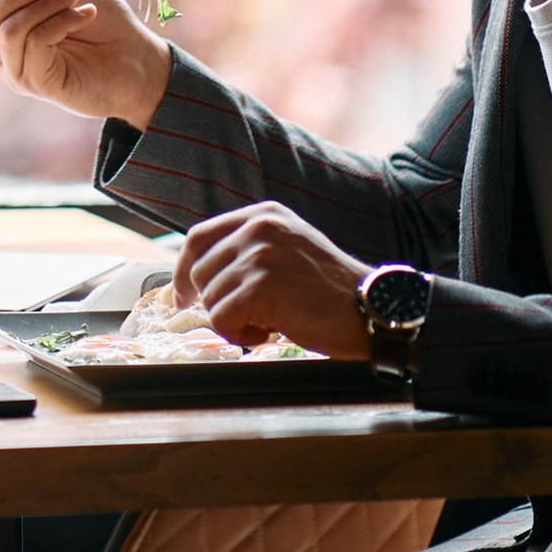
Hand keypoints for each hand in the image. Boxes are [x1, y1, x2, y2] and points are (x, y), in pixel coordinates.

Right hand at [0, 0, 172, 129]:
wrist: (138, 55)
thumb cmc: (100, 20)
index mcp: (2, 28)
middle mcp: (3, 53)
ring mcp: (19, 71)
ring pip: (8, 28)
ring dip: (46, 4)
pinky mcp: (38, 83)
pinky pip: (34, 42)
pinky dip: (61, 21)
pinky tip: (84, 17)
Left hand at [171, 203, 369, 358]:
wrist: (371, 310)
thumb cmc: (328, 291)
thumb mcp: (287, 250)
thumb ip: (247, 250)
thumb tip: (192, 277)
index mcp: (262, 215)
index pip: (198, 238)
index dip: (182, 271)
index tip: (181, 296)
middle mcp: (258, 228)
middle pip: (199, 273)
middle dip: (217, 304)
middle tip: (253, 317)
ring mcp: (258, 255)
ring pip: (210, 301)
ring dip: (235, 322)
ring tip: (272, 322)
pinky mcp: (260, 286)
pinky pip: (222, 320)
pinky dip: (242, 336)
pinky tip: (272, 332)